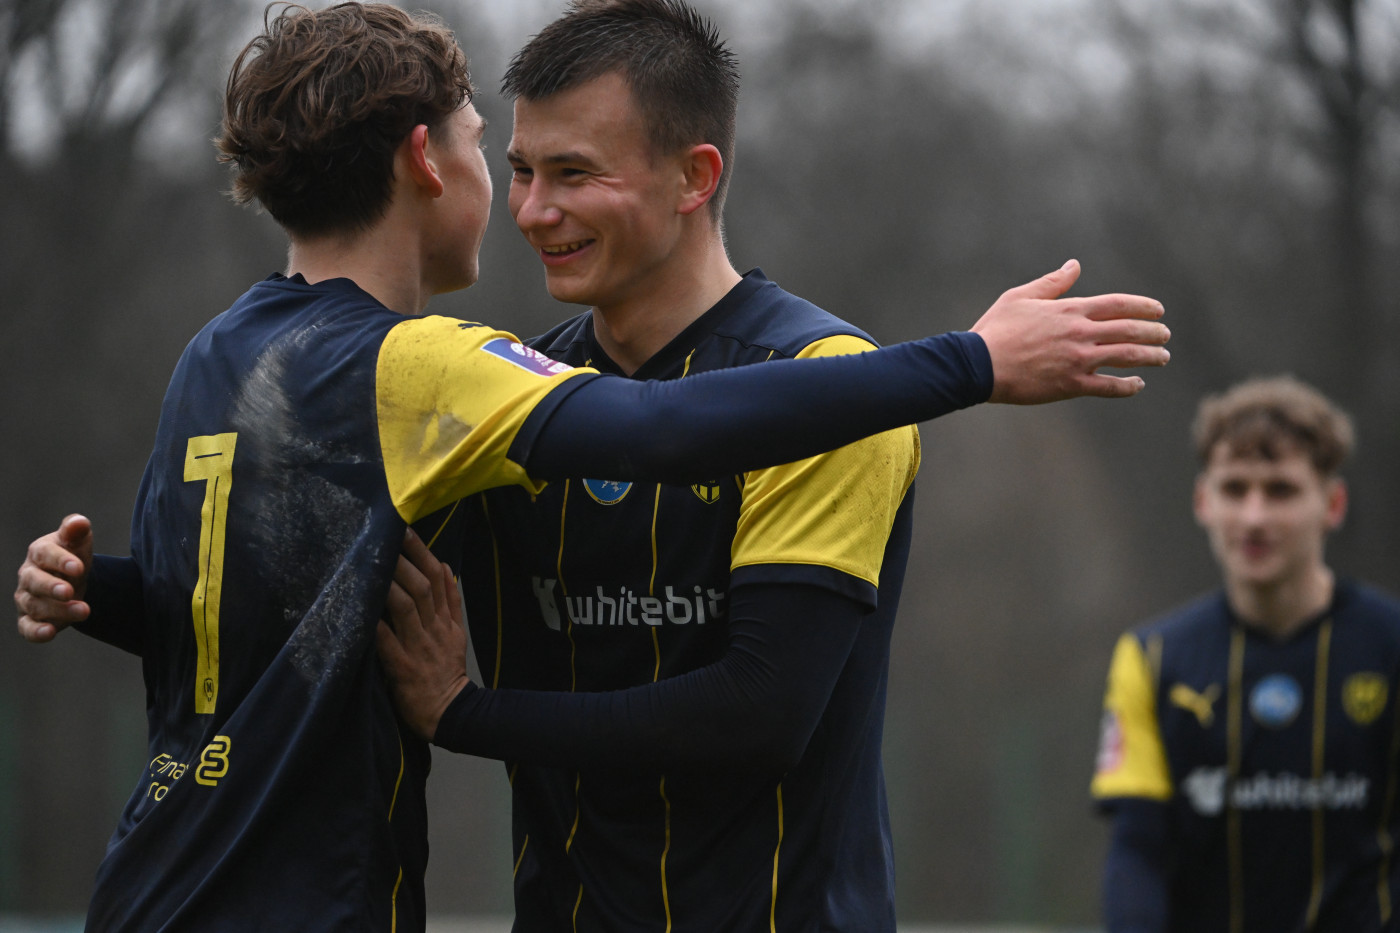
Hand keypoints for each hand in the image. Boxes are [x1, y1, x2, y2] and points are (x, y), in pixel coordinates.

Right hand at [16, 514, 93, 642]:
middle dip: (51, 587)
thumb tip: (80, 522)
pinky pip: (27, 628)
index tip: (80, 567)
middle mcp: (28, 575)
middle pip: (34, 582)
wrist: (72, 579)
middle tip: (70, 592)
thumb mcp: (78, 542)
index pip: (44, 554)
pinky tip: (49, 633)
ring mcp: (26, 598)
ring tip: (84, 610)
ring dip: (59, 610)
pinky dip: (36, 632)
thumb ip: (77, 531)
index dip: (60, 561)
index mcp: (39, 553)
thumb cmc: (74, 556)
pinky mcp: (29, 619)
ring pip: (36, 606)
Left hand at [376, 529, 470, 740]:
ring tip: (374, 562)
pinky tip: (362, 607)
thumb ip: (451, 602)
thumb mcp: (457, 635)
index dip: (423, 553)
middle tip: (385, 537)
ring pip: (407, 607)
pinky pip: (388, 641)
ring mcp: (419, 648)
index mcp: (447, 621)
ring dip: (390, 583)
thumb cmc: (447, 673)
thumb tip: (446, 566)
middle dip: (404, 561)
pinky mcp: (403, 668)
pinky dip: (376, 623)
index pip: (438, 579)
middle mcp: (435, 629)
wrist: (452, 713)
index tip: (406, 531)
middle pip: (422, 587)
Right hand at [971, 259, 1169, 403]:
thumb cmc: (996, 329)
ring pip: (1126, 357)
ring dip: (1150, 356)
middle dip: (1153, 332)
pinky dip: (1128, 387)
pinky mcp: (1070, 385)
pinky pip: (1108, 387)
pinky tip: (1139, 385)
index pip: (1118, 305)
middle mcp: (1080, 333)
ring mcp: (1078, 360)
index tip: (1158, 310)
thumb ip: (1051, 283)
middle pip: (1129, 330)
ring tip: (1163, 357)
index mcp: (1069, 310)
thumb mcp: (1020, 297)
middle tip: (1165, 335)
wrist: (979, 364)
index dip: (1143, 307)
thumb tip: (1074, 266)